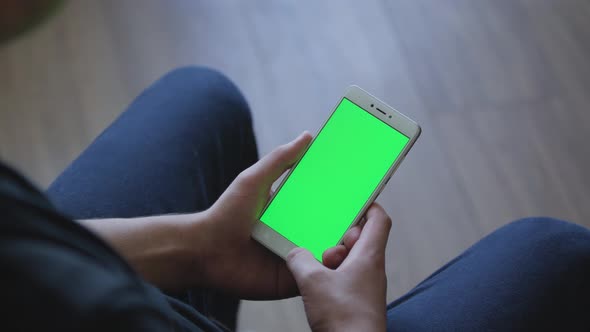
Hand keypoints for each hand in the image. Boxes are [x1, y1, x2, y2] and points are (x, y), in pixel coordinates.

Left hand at [201, 132, 361, 298]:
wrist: (205, 251)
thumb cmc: (227, 213)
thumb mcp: (255, 180)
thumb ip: (280, 159)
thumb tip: (308, 135)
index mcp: (293, 210)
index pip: (326, 201)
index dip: (345, 195)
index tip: (366, 185)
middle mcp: (298, 232)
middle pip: (333, 227)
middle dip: (352, 223)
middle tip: (370, 215)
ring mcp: (298, 256)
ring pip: (330, 252)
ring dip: (345, 245)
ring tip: (360, 236)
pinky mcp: (293, 279)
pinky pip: (317, 275)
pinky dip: (330, 269)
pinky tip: (341, 258)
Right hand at [286, 203, 390, 331]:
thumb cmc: (345, 319)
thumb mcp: (312, 281)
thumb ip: (300, 260)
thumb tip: (295, 253)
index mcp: (369, 256)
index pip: (379, 220)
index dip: (368, 206)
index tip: (353, 200)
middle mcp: (371, 269)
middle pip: (360, 239)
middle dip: (339, 238)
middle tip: (323, 246)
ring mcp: (365, 286)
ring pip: (350, 260)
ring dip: (332, 260)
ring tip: (315, 269)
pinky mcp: (357, 301)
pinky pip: (345, 278)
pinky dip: (331, 277)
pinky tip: (315, 287)